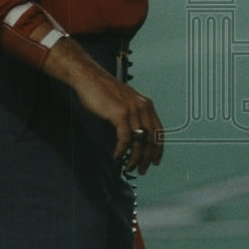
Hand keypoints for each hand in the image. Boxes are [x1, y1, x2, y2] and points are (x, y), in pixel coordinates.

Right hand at [45, 40, 163, 173]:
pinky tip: (117, 156)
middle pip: (151, 139)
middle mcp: (143, 107)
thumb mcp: (126, 102)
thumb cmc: (105, 91)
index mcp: (146, 105)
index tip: (155, 161)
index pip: (159, 131)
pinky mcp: (119, 113)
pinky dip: (122, 150)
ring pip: (139, 141)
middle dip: (147, 158)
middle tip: (142, 170)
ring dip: (135, 158)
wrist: (89, 77)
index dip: (158, 149)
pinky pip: (125, 138)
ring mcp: (132, 110)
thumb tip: (136, 138)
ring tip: (129, 166)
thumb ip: (134, 116)